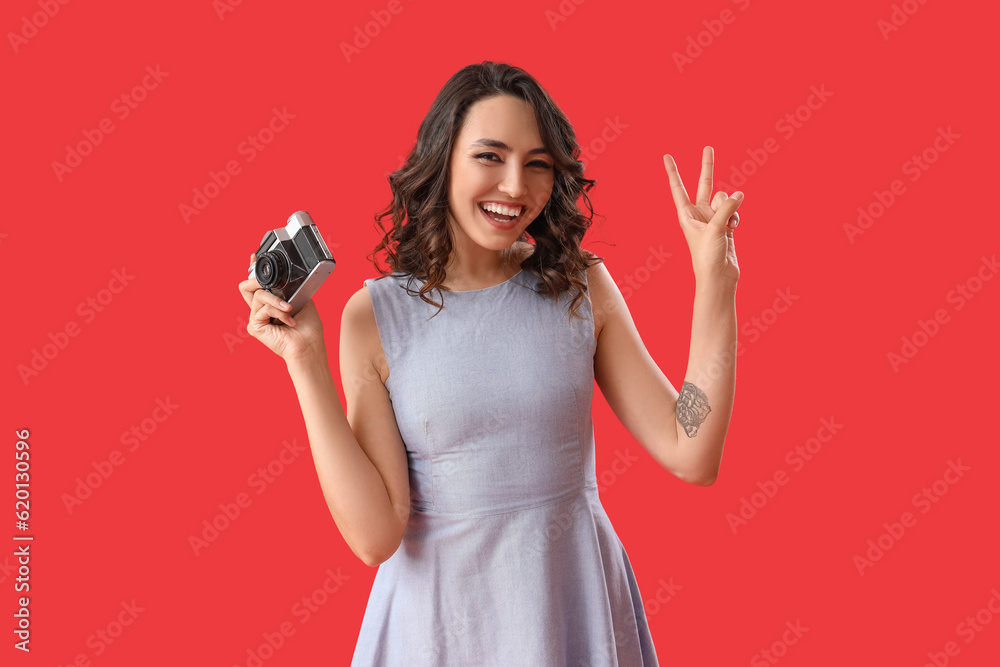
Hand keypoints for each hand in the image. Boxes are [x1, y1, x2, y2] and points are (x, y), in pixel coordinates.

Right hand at [238, 252, 325, 362]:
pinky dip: (278, 311)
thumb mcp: (303, 301)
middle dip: (258, 280)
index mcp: (271, 305)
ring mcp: (256, 319)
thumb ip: (292, 289)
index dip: (253, 270)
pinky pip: (262, 308)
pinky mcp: (255, 326)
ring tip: (290, 310)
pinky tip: (288, 320)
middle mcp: (261, 311)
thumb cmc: (309, 329)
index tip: (254, 257)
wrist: (309, 346)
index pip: (256, 286)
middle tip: (274, 286)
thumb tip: (288, 278)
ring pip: (258, 295)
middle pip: (246, 287)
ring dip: (277, 301)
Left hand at [662, 146, 742, 283]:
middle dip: (708, 166)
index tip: (666, 156)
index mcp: (686, 214)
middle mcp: (699, 213)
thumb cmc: (708, 255)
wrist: (718, 276)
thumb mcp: (716, 228)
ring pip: (725, 199)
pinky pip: (734, 210)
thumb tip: (739, 194)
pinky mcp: (725, 224)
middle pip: (705, 184)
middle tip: (708, 147)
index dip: (673, 171)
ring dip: (729, 207)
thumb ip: (727, 208)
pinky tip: (734, 228)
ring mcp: (713, 218)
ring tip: (727, 223)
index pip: (678, 188)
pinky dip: (736, 217)